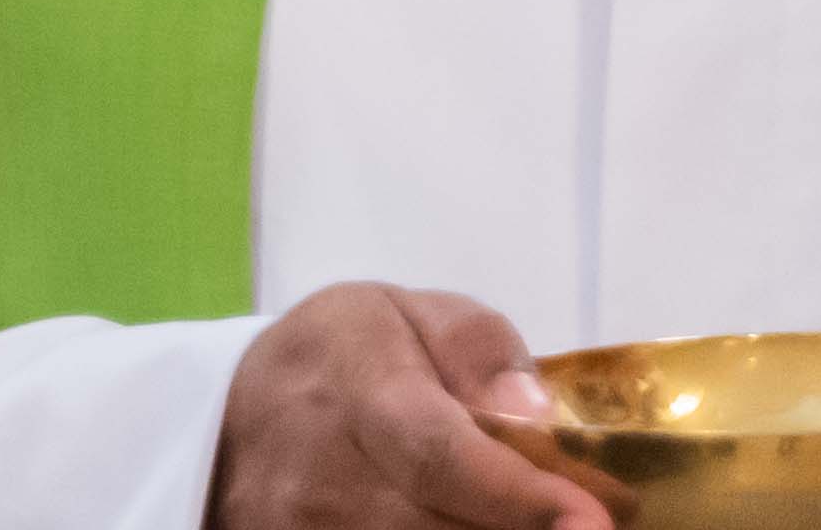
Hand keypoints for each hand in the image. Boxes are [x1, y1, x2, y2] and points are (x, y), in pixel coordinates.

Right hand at [207, 285, 605, 529]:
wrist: (226, 421)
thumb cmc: (333, 359)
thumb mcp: (398, 312)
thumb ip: (475, 346)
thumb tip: (532, 413)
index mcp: (358, 391)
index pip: (440, 454)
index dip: (520, 495)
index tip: (594, 517)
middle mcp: (326, 481)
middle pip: (447, 527)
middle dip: (530, 529)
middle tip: (588, 519)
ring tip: (537, 516)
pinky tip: (476, 522)